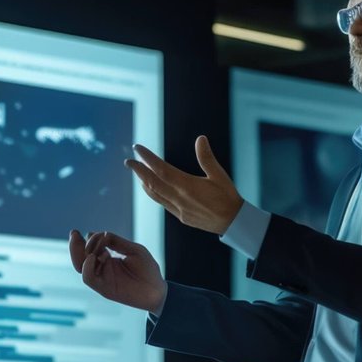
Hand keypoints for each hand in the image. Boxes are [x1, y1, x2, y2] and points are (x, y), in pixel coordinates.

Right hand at [68, 229, 165, 312]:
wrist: (157, 290)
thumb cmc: (148, 270)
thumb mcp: (133, 250)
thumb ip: (117, 242)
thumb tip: (100, 234)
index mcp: (108, 259)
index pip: (91, 248)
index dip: (88, 239)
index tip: (91, 233)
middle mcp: (102, 268)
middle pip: (81, 257)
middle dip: (75, 245)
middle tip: (74, 233)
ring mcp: (102, 278)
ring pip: (81, 267)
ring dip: (79, 254)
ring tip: (84, 244)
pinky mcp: (104, 289)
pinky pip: (89, 279)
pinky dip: (87, 268)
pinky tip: (92, 257)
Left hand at [125, 136, 242, 234]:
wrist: (233, 222)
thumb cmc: (228, 197)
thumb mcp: (219, 175)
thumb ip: (207, 158)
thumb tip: (200, 139)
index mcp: (188, 186)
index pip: (161, 170)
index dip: (148, 159)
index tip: (138, 149)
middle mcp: (180, 198)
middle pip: (153, 183)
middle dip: (139, 171)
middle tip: (128, 161)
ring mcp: (179, 209)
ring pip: (155, 194)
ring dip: (144, 182)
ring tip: (137, 172)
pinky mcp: (181, 216)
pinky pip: (162, 202)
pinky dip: (153, 193)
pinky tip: (151, 187)